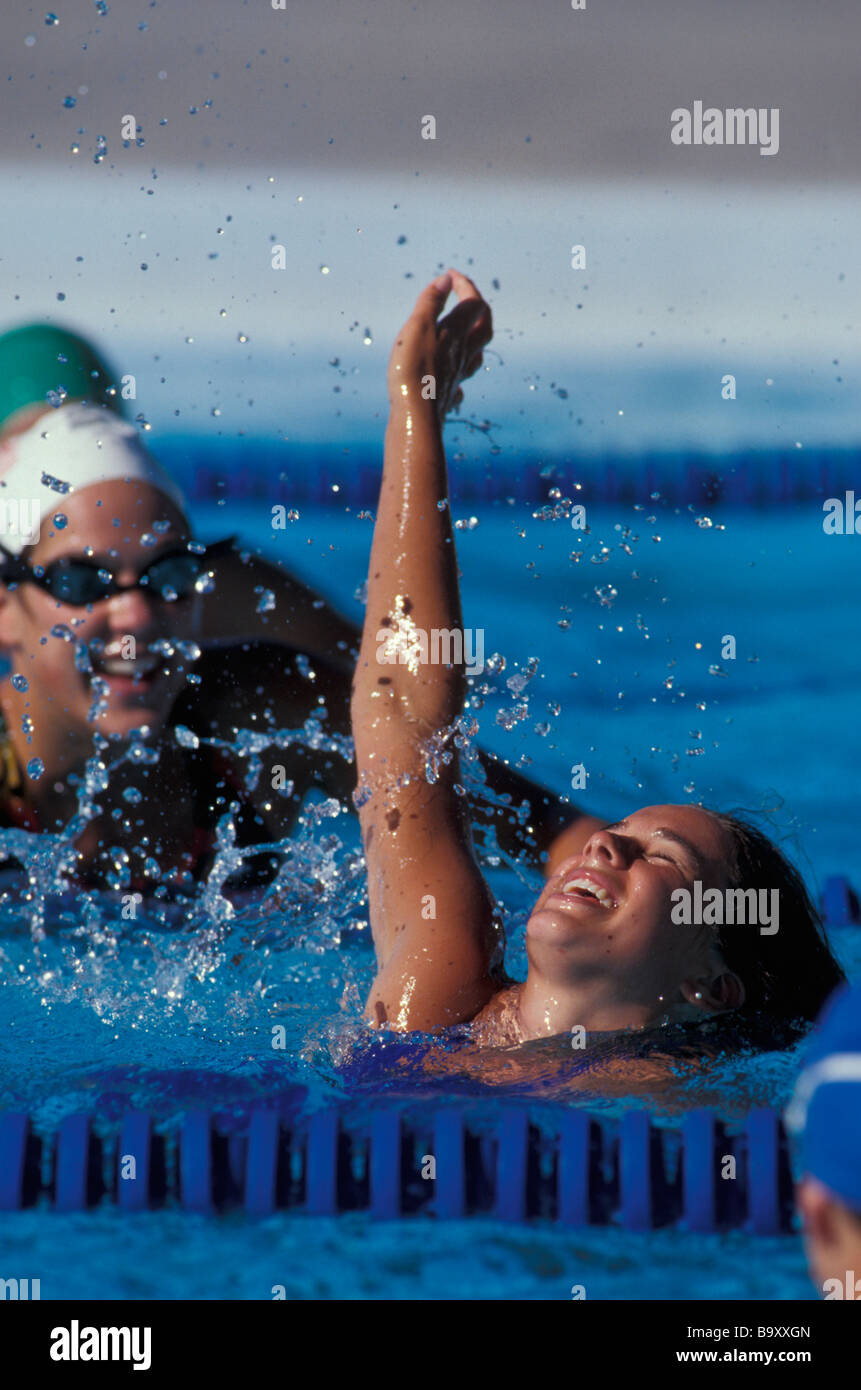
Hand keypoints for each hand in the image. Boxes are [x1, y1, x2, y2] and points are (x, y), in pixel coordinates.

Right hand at [387, 268, 492, 418]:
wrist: (415, 418)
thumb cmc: (414, 370)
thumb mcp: (418, 327)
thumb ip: (431, 302)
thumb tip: (447, 280)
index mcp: (456, 333)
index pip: (473, 302)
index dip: (465, 285)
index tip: (451, 275)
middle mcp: (462, 354)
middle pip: (483, 329)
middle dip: (478, 309)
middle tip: (466, 299)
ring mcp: (456, 376)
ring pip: (475, 356)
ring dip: (473, 340)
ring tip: (463, 333)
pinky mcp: (445, 395)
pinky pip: (458, 382)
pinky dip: (457, 374)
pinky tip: (451, 376)